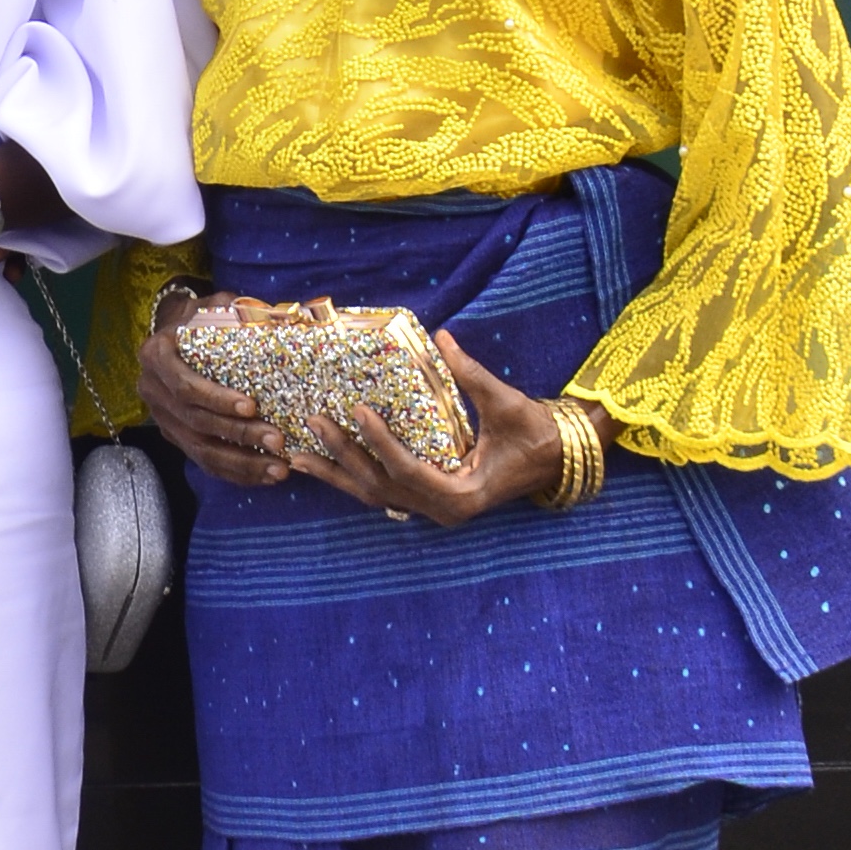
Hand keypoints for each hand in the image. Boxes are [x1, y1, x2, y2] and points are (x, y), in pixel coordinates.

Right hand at [138, 298, 293, 492]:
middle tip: (277, 440)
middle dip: (239, 435)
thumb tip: (283, 318)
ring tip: (278, 469)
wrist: (175, 333)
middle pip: (196, 422)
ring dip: (241, 463)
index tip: (252, 406)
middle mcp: (152, 390)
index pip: (184, 386)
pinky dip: (235, 473)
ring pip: (200, 450)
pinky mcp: (175, 437)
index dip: (217, 399)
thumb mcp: (214, 305)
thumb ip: (240, 310)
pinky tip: (264, 476)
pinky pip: (204, 462)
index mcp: (156, 355)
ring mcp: (162, 418)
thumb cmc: (201, 318)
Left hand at [288, 334, 602, 524]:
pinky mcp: (425, 500)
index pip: (411, 472)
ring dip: (335, 474)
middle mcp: (442, 511)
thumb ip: (473, 375)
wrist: (555, 460)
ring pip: (374, 496)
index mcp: (463, 495)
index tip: (358, 412)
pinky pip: (381, 492)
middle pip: (381, 487)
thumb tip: (444, 338)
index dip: (381, 444)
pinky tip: (321, 463)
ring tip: (295, 455)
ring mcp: (431, 510)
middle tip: (314, 423)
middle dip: (344, 456)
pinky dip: (351, 477)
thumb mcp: (506, 404)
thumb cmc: (534, 432)